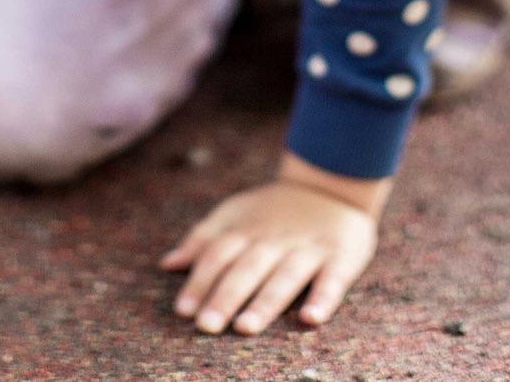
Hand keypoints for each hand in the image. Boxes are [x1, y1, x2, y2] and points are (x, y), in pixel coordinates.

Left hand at [159, 156, 387, 334]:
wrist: (332, 182)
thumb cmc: (275, 208)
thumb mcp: (236, 212)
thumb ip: (203, 238)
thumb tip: (168, 264)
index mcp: (247, 230)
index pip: (218, 255)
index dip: (200, 281)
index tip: (183, 310)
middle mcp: (275, 240)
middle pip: (247, 269)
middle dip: (225, 297)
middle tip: (206, 326)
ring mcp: (309, 248)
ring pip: (285, 277)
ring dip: (265, 302)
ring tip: (245, 327)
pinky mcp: (341, 257)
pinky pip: (333, 279)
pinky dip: (323, 297)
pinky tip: (311, 318)